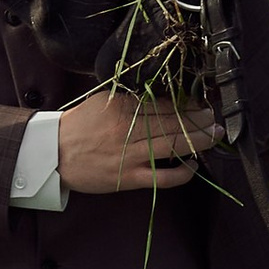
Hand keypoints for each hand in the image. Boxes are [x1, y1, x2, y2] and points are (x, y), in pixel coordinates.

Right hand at [57, 84, 219, 195]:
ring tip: (214, 135)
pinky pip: (163, 177)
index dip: (188, 102)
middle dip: (200, 119)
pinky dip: (182, 173)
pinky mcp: (130, 177)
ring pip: (174, 145)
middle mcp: (129, 129)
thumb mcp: (102, 100)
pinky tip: (193, 166)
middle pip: (175, 122)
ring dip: (199, 140)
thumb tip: (158, 91)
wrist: (54, 155)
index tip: (202, 101)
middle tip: (215, 117)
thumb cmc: (79, 126)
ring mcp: (130, 155)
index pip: (164, 102)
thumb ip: (128, 96)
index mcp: (123, 107)